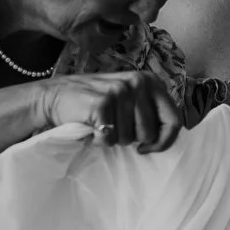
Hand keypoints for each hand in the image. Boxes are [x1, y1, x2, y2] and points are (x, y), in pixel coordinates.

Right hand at [38, 71, 182, 153]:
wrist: (55, 96)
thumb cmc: (96, 103)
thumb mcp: (130, 98)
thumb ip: (151, 110)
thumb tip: (170, 136)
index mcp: (151, 81)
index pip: (175, 120)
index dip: (164, 141)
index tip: (147, 147)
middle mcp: (139, 82)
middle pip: (151, 133)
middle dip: (132, 139)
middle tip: (114, 126)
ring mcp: (120, 91)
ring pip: (129, 138)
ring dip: (113, 138)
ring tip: (101, 123)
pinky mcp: (103, 103)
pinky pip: (109, 140)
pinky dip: (98, 140)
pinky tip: (90, 126)